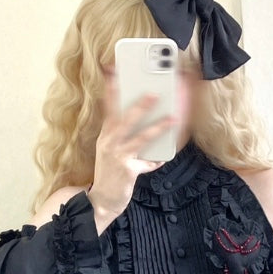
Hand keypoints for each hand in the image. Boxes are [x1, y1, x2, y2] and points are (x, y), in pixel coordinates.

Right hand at [88, 77, 177, 223]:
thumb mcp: (110, 152)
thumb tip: (142, 124)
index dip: (111, 90)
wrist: (100, 201)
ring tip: (172, 118)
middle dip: (140, 105)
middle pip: (125, 119)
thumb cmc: (109, 174)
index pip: (108, 109)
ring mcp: (118, 157)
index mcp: (105, 136)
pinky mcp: (128, 171)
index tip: (113, 72)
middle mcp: (109, 143)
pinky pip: (147, 163)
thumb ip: (123, 138)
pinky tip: (163, 158)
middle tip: (154, 92)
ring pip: (141, 138)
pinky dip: (156, 160)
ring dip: (158, 127)